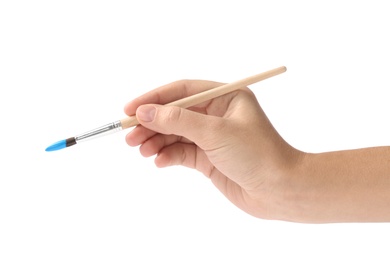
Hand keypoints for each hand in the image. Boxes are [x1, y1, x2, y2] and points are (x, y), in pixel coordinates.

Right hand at [124, 80, 302, 219]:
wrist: (279, 191)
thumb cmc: (257, 154)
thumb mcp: (215, 132)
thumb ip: (178, 121)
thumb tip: (145, 112)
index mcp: (225, 97)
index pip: (182, 91)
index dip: (154, 98)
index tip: (130, 109)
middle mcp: (217, 115)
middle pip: (175, 113)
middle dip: (151, 123)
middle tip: (129, 135)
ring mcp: (212, 137)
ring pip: (176, 134)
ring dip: (156, 141)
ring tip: (140, 149)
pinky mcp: (209, 158)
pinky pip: (182, 153)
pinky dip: (168, 156)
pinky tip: (159, 161)